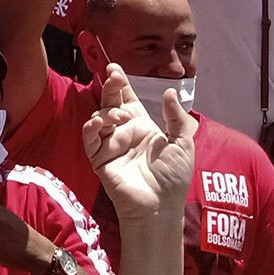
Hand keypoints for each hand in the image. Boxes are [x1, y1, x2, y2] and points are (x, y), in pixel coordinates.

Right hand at [81, 64, 195, 220]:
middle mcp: (124, 132)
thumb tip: (169, 92)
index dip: (120, 83)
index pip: (128, 99)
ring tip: (117, 116)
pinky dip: (91, 128)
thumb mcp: (183, 143)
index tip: (115, 68)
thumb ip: (175, 117)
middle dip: (110, 88)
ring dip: (106, 111)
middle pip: (111, 103)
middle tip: (112, 76)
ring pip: (99, 118)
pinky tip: (99, 122)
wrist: (160, 206)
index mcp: (142, 126)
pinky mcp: (99, 158)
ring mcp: (110, 144)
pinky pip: (90, 139)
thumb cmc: (174, 177)